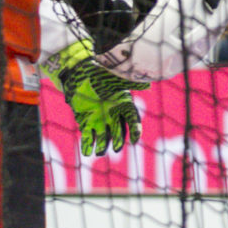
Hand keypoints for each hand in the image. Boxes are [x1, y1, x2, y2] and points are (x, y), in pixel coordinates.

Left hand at [46, 40, 149, 155]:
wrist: (79, 74)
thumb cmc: (98, 74)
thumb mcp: (114, 79)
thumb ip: (129, 83)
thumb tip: (148, 85)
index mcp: (123, 104)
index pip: (132, 119)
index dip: (135, 130)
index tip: (135, 140)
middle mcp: (113, 114)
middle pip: (118, 130)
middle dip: (118, 140)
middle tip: (116, 149)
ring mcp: (100, 119)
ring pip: (104, 136)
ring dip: (102, 145)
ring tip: (99, 152)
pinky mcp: (86, 122)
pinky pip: (88, 136)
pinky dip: (87, 144)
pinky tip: (87, 152)